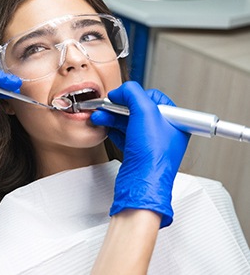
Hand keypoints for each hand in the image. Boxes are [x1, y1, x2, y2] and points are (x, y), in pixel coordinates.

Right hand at [90, 81, 189, 226]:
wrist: (141, 184)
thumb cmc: (152, 156)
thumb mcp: (145, 112)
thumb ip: (133, 93)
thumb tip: (122, 90)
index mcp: (175, 121)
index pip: (154, 97)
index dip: (134, 95)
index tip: (120, 96)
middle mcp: (165, 132)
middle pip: (138, 110)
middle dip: (119, 107)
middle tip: (106, 106)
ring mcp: (151, 143)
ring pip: (129, 123)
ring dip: (112, 117)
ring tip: (100, 117)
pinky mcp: (138, 153)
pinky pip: (125, 135)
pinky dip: (114, 130)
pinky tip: (107, 128)